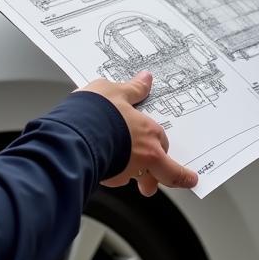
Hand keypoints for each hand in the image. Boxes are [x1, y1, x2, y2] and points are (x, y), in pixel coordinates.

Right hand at [80, 71, 197, 196]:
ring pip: (134, 178)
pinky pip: (113, 178)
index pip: (165, 146)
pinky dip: (110, 172)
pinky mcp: (105, 179)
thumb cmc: (94, 112)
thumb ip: (132, 89)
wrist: (72, 134)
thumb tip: (145, 79)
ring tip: (120, 168)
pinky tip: (100, 159)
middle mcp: (142, 157)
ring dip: (131, 176)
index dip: (167, 153)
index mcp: (149, 135)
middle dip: (156, 177)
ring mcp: (124, 171)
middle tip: (153, 180)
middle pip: (161, 174)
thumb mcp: (115, 91)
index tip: (186, 174)